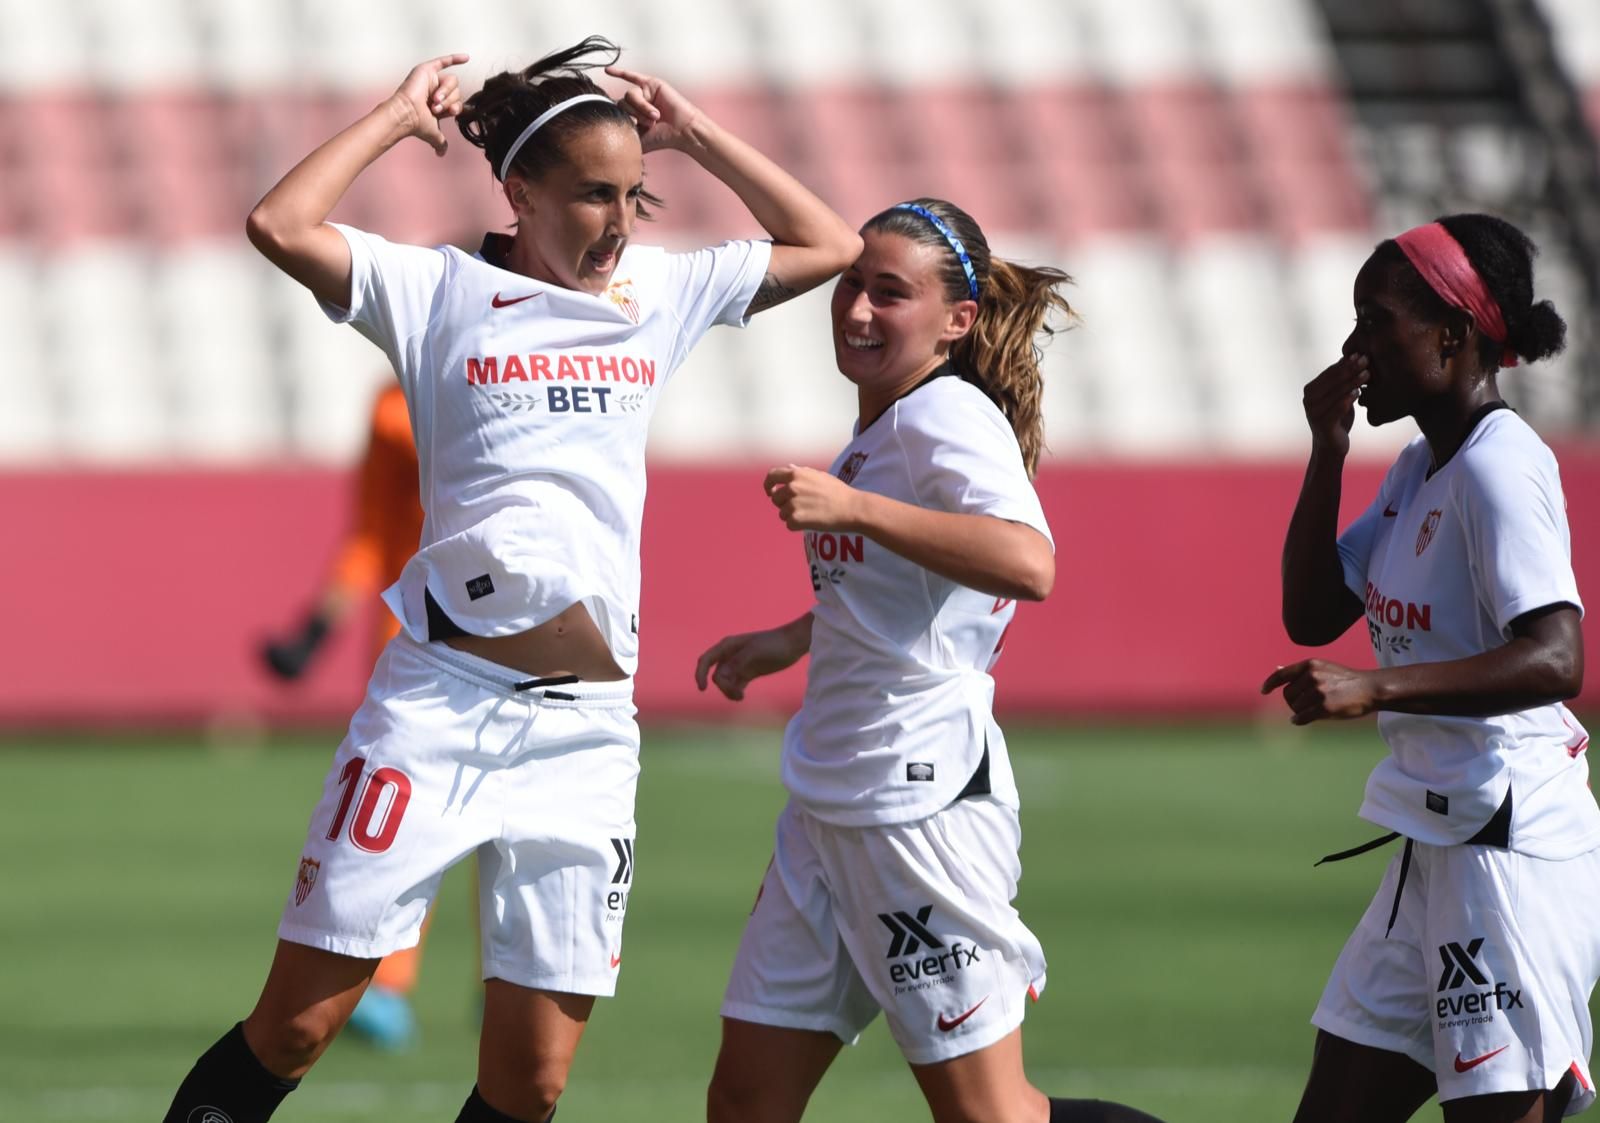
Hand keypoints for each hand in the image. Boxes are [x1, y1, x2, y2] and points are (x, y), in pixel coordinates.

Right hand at [388, 54, 469, 155]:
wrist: (407, 114)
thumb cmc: (418, 124)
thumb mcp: (434, 135)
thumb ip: (440, 142)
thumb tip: (441, 154)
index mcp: (440, 104)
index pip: (457, 102)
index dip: (456, 107)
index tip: (450, 113)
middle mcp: (436, 91)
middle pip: (457, 92)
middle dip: (449, 101)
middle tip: (436, 107)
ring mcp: (432, 80)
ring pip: (452, 82)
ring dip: (446, 92)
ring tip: (434, 99)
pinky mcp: (427, 70)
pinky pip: (444, 62)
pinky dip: (456, 59)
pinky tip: (468, 58)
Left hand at [604, 65, 703, 152]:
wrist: (681, 131)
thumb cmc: (663, 138)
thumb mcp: (638, 140)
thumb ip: (623, 135)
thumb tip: (604, 137)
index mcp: (632, 118)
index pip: (616, 114)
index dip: (625, 121)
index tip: (638, 130)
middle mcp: (636, 105)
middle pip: (621, 103)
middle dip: (635, 115)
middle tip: (651, 124)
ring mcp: (644, 93)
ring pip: (630, 95)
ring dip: (642, 107)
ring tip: (655, 116)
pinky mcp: (651, 84)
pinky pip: (631, 76)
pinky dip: (619, 72)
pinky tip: (606, 70)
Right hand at [695, 627, 805, 700]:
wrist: (793, 644)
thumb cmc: (773, 644)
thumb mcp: (754, 652)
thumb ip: (737, 663)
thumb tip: (720, 676)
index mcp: (727, 646)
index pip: (706, 660)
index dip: (700, 674)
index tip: (702, 688)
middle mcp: (730, 656)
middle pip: (716, 676)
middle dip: (723, 686)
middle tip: (737, 692)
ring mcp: (739, 665)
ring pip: (725, 682)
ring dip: (729, 691)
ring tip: (740, 696)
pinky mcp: (748, 673)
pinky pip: (735, 685)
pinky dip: (735, 692)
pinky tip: (741, 696)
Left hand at [765, 465, 860, 531]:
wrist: (852, 508)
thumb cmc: (838, 491)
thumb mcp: (819, 476)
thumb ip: (801, 472)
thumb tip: (788, 468)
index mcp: (795, 474)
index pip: (771, 476)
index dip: (768, 485)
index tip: (770, 492)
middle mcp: (791, 487)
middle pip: (776, 499)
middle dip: (784, 504)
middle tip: (802, 507)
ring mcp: (792, 503)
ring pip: (782, 513)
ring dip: (792, 516)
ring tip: (810, 514)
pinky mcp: (796, 519)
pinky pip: (789, 525)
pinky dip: (798, 526)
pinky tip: (811, 522)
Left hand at [1260, 659, 1376, 724]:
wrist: (1370, 688)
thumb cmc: (1346, 679)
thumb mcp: (1323, 667)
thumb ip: (1301, 671)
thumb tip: (1277, 669)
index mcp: (1309, 665)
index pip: (1281, 675)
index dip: (1270, 684)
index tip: (1264, 691)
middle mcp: (1311, 676)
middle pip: (1287, 695)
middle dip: (1293, 702)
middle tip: (1306, 704)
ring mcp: (1318, 692)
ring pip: (1295, 708)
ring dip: (1300, 712)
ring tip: (1314, 709)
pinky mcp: (1324, 707)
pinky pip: (1301, 717)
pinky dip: (1299, 720)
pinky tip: (1300, 720)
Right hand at [1302, 353, 1368, 453]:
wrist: (1331, 447)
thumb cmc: (1336, 418)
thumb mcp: (1337, 396)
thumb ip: (1339, 381)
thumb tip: (1349, 356)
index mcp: (1310, 391)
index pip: (1329, 373)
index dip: (1345, 363)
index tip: (1361, 354)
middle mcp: (1308, 401)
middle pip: (1332, 381)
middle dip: (1350, 369)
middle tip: (1366, 360)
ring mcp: (1314, 413)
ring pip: (1336, 393)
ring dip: (1352, 382)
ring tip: (1367, 374)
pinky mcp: (1323, 425)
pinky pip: (1337, 409)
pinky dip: (1348, 399)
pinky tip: (1359, 392)